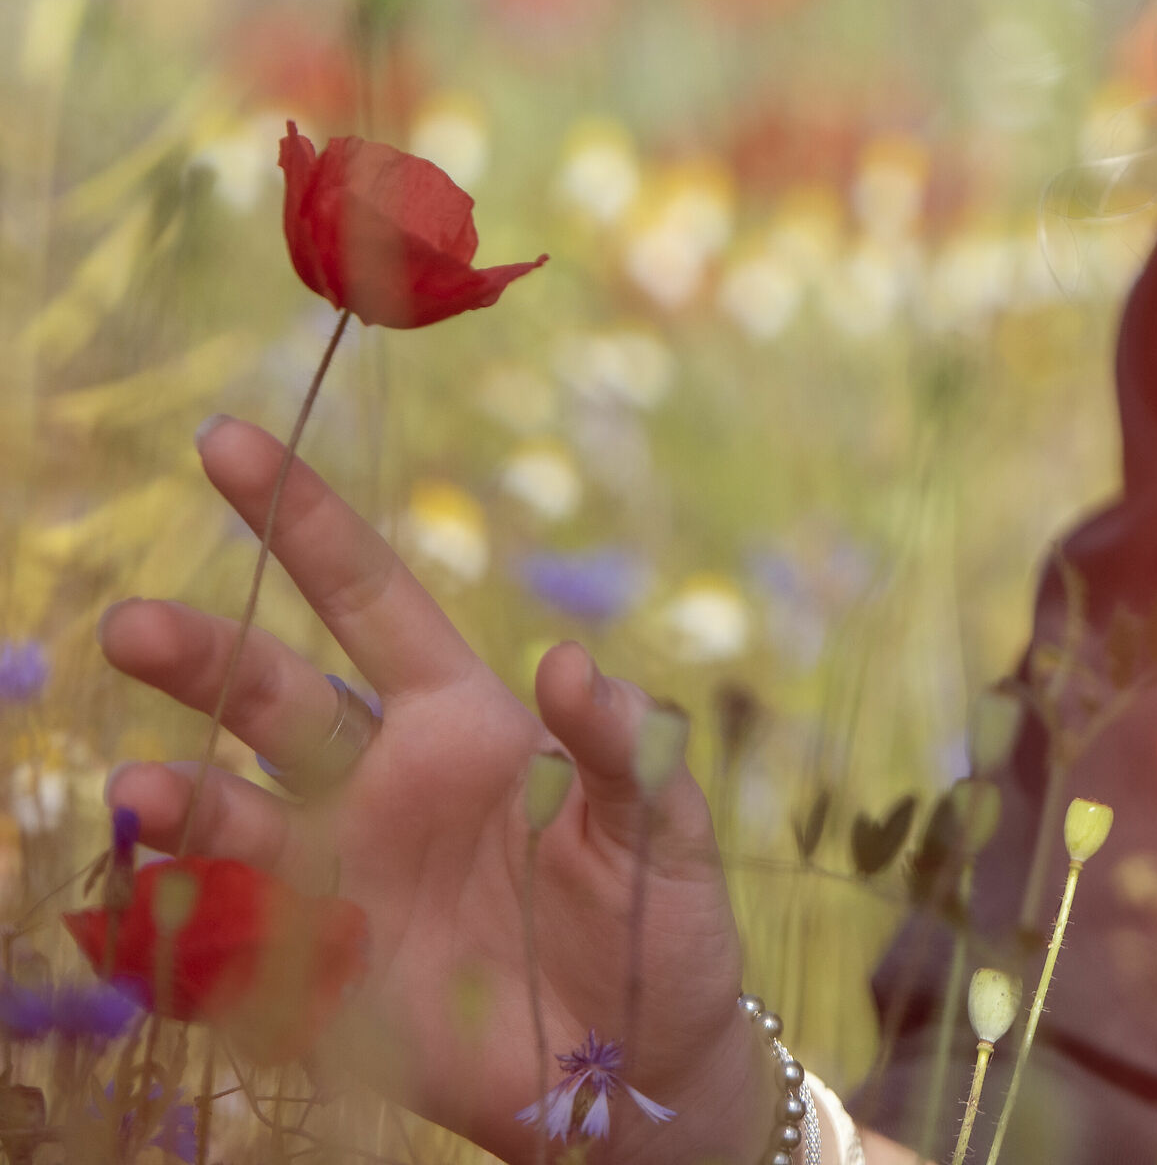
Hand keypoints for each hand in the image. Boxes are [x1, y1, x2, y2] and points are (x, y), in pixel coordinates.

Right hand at [100, 417, 768, 1164]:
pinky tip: (140, 912)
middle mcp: (381, 785)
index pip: (371, 599)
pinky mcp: (320, 979)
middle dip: (205, 660)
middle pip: (275, 698)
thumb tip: (564, 663)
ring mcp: (341, 880)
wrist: (636, 1072)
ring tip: (138, 791)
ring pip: (234, 815)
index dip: (303, 522)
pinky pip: (223, 946)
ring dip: (178, 800)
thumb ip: (620, 745)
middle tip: (133, 629)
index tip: (229, 443)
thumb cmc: (656, 925)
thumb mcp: (662, 826)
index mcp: (462, 724)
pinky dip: (174, 932)